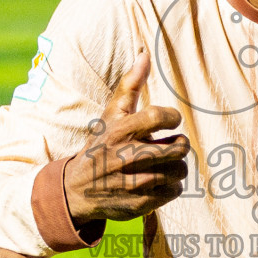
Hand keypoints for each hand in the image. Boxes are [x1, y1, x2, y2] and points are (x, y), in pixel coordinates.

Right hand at [64, 50, 190, 223]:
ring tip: (164, 164)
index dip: (171, 118)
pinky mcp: (138, 203)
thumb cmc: (101, 144)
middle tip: (171, 145)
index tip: (169, 121)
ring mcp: (132, 182)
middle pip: (178, 147)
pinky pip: (174, 191)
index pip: (158, 116)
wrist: (77, 190)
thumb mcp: (111, 114)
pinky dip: (171, 186)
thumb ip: (131, 85)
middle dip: (179, 144)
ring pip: (180, 170)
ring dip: (176, 166)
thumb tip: (145, 54)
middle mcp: (125, 157)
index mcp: (119, 130)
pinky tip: (157, 180)